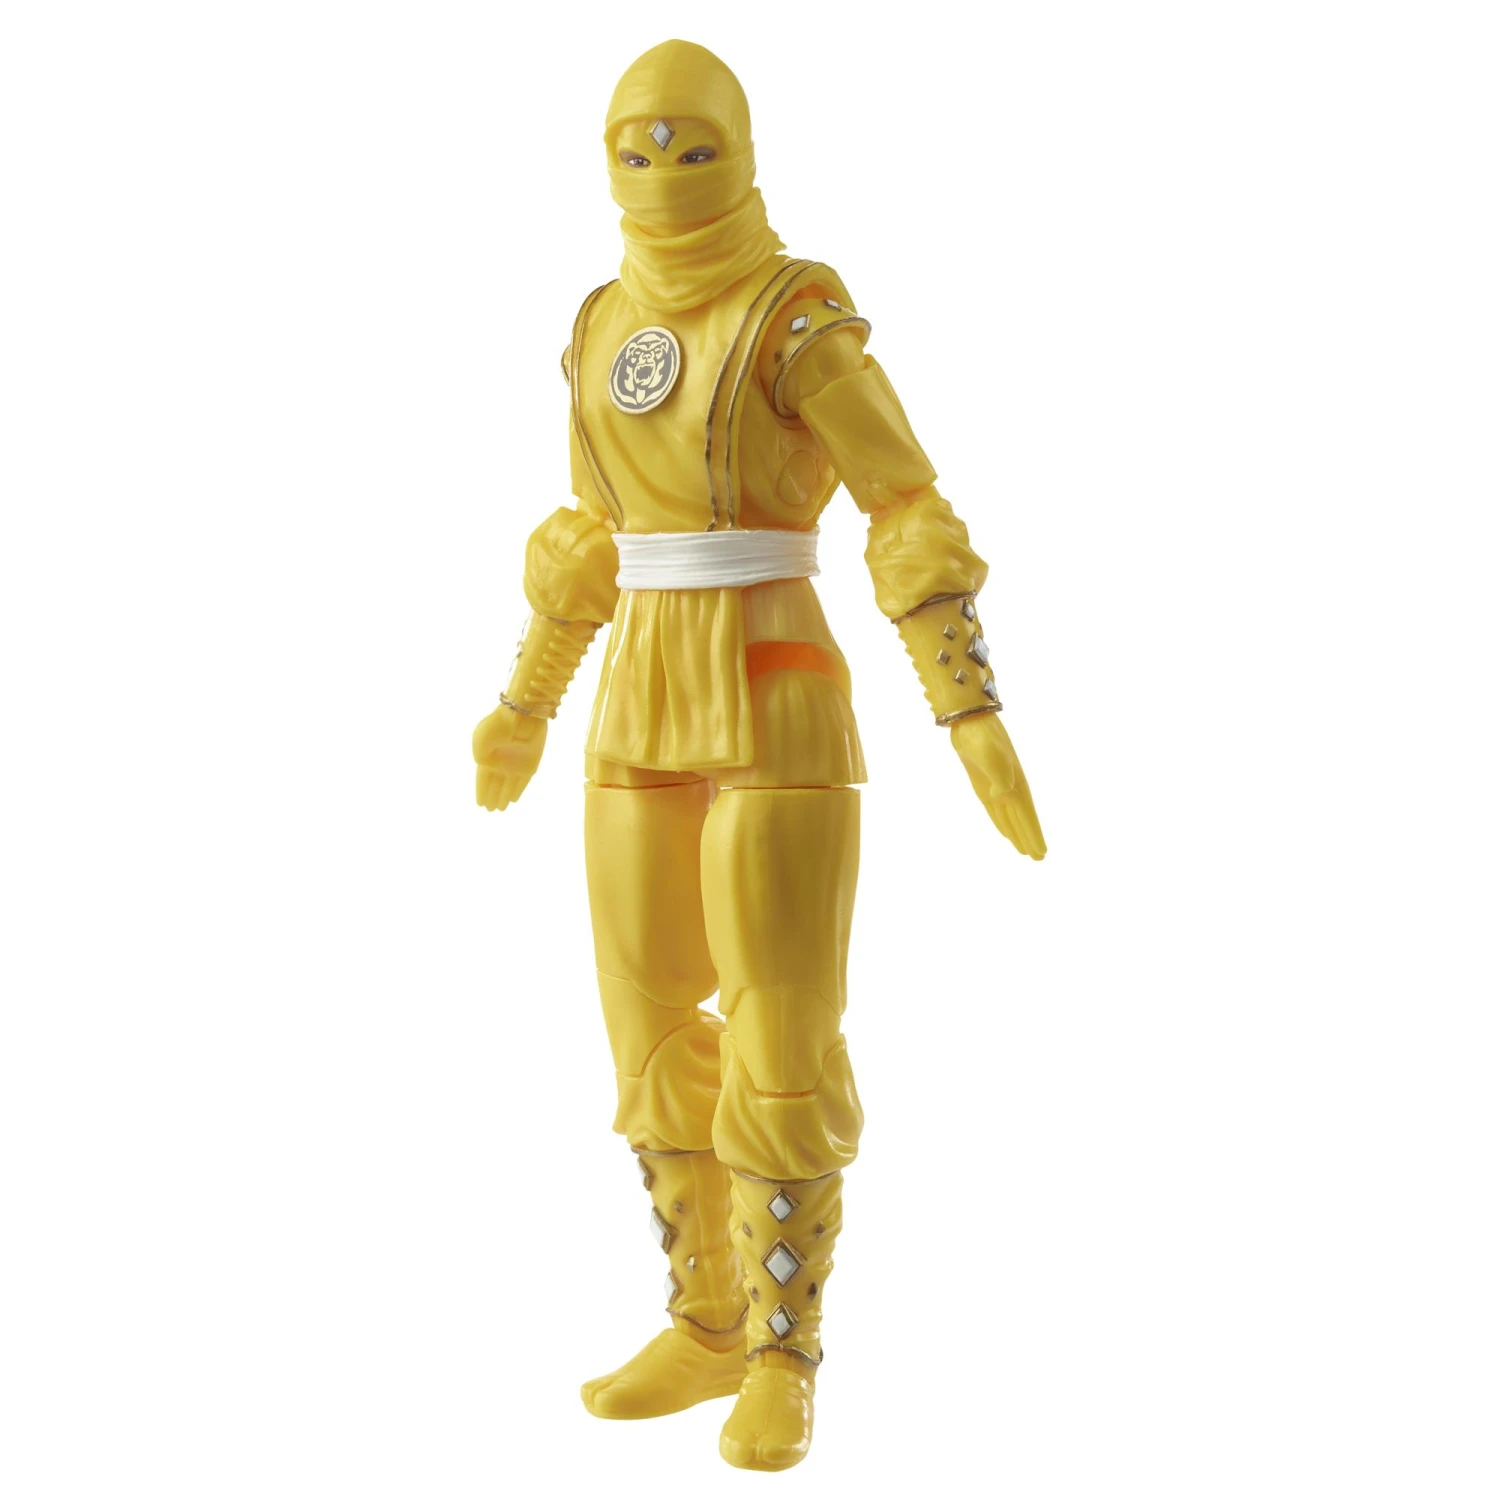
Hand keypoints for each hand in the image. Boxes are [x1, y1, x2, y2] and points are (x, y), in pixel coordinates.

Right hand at [472, 702, 546, 810]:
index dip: (481, 791)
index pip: (483, 779)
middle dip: (492, 797)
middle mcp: (501, 762)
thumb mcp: (479, 741)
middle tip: (489, 810)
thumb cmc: (497, 726)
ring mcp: (516, 764)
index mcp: (487, 756)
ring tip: (499, 809)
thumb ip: (481, 757)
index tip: (479, 804)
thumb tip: (486, 766)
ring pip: (508, 786)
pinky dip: (517, 791)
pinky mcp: (530, 764)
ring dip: (503, 797)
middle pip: (495, 784)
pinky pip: (522, 781)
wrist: (520, 716)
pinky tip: (512, 800)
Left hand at [950, 713, 1046, 859]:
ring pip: (1009, 817)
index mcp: (1016, 784)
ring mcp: (996, 787)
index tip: (1041, 853)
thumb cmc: (982, 738)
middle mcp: (1010, 788)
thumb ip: (998, 776)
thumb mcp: (990, 755)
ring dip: (1016, 833)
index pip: (1028, 817)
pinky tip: (1005, 831)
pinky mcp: (982, 785)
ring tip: (1024, 850)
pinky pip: (994, 809)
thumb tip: (1001, 795)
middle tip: (1038, 859)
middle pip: (1022, 821)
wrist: (970, 722)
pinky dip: (1001, 821)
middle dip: (1029, 839)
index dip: (1034, 835)